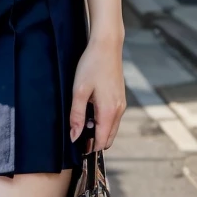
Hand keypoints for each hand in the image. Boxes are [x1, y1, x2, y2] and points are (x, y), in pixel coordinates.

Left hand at [69, 38, 126, 152]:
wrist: (107, 46)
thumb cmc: (91, 65)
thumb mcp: (79, 91)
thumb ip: (77, 116)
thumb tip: (75, 137)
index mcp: (109, 112)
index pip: (102, 142)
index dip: (90, 149)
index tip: (77, 150)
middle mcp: (119, 111)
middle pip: (108, 138)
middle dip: (95, 142)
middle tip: (77, 136)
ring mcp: (121, 104)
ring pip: (111, 128)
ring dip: (98, 131)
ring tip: (81, 121)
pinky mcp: (120, 98)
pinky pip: (113, 117)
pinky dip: (103, 121)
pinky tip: (90, 110)